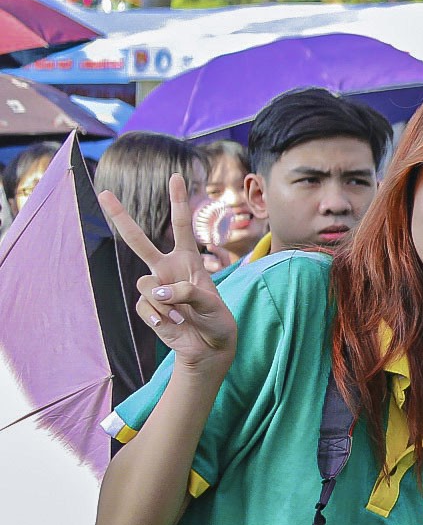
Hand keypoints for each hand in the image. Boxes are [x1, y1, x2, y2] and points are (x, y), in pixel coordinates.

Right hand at [100, 174, 236, 371]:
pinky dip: (157, 315)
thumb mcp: (212, 305)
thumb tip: (159, 292)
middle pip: (138, 241)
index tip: (175, 177)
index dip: (178, 202)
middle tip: (103, 193)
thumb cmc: (216, 321)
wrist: (208, 347)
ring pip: (144, 283)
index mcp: (188, 260)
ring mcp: (155, 287)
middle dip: (120, 217)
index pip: (182, 226)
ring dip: (163, 301)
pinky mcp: (147, 307)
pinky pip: (143, 305)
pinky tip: (170, 323)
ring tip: (180, 315)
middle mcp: (168, 269)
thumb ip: (187, 293)